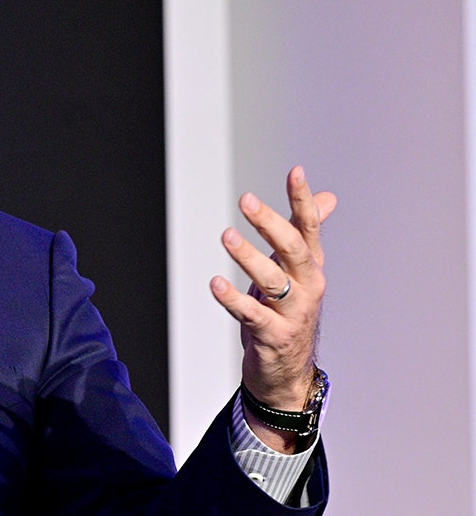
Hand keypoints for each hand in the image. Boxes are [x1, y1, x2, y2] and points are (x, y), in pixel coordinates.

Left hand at [209, 166, 336, 451]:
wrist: (288, 372)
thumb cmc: (289, 313)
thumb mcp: (299, 272)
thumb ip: (306, 233)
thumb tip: (328, 197)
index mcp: (310, 268)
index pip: (310, 228)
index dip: (303, 201)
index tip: (296, 172)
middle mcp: (307, 287)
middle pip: (294, 250)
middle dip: (271, 223)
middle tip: (246, 200)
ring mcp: (292, 313)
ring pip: (273, 281)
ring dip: (249, 257)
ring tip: (227, 236)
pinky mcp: (273, 336)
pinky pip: (252, 314)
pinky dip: (234, 299)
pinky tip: (216, 283)